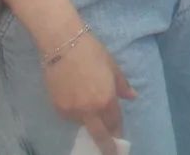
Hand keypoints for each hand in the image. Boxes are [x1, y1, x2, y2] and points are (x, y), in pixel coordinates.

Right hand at [43, 32, 134, 154]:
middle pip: (99, 134)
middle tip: (111, 152)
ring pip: (83, 124)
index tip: (120, 140)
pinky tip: (77, 99)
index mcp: (106, 99)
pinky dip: (77, 113)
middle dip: (106, 146)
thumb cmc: (92, 52)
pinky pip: (70, 116)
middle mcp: (89, 110)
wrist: (62, 44)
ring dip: (90, 121)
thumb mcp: (113, 67)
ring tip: (89, 104)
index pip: (114, 122)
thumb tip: (132, 97)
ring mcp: (71, 111)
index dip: (118, 132)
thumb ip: (122, 86)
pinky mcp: (57, 108)